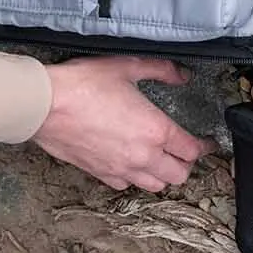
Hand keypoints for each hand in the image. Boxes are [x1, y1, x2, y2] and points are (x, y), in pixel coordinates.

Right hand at [33, 58, 212, 191]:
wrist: (45, 105)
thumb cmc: (84, 85)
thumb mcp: (128, 66)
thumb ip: (161, 70)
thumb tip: (181, 75)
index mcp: (156, 130)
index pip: (191, 150)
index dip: (205, 147)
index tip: (208, 143)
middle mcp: (142, 155)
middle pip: (178, 175)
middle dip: (187, 164)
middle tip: (185, 151)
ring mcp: (120, 168)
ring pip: (155, 185)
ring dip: (163, 175)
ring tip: (162, 161)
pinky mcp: (100, 173)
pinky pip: (125, 185)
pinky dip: (134, 178)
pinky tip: (132, 165)